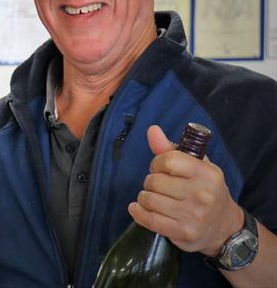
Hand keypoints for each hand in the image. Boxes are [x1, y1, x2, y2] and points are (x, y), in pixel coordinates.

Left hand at [129, 125, 243, 256]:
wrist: (224, 227)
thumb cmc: (206, 191)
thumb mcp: (197, 167)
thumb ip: (171, 149)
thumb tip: (152, 130)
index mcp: (207, 174)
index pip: (169, 160)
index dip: (157, 163)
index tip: (159, 168)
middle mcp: (202, 195)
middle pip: (154, 182)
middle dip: (150, 182)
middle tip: (158, 187)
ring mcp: (193, 216)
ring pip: (149, 200)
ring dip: (145, 198)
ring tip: (153, 198)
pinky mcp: (183, 232)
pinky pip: (149, 220)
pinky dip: (138, 213)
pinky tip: (138, 209)